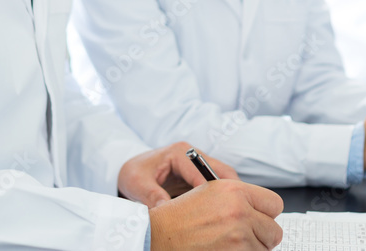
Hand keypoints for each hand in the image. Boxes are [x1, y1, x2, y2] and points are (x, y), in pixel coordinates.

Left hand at [118, 142, 238, 207]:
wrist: (129, 172)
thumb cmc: (133, 174)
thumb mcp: (137, 184)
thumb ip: (152, 195)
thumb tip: (166, 209)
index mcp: (180, 152)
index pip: (204, 171)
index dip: (212, 190)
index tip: (217, 208)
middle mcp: (194, 155)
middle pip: (223, 170)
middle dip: (230, 191)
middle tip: (236, 211)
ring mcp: (199, 165)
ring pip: (224, 178)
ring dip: (229, 195)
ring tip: (231, 213)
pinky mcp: (199, 176)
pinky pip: (217, 186)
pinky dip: (221, 198)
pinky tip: (221, 212)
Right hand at [149, 179, 283, 249]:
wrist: (155, 235)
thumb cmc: (178, 216)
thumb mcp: (209, 192)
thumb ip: (238, 197)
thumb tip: (264, 212)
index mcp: (234, 190)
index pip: (274, 204)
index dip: (265, 214)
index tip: (258, 220)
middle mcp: (239, 211)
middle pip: (274, 231)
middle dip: (260, 236)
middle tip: (241, 237)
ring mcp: (237, 237)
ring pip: (264, 250)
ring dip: (250, 250)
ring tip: (227, 245)